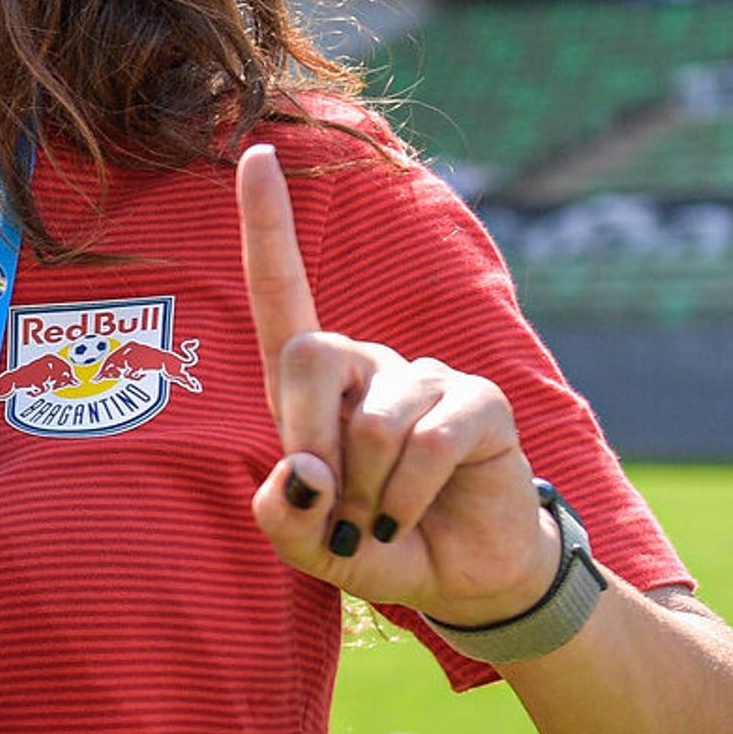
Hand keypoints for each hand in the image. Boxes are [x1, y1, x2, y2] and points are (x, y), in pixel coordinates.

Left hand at [237, 145, 561, 628]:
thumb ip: (282, 521)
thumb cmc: (373, 545)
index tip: (254, 154)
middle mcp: (366, 367)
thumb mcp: (309, 547)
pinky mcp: (478, 402)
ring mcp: (424, 379)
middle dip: (308, 436)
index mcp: (311, 388)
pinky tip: (411, 517)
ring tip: (382, 521)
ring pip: (375, 423)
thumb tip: (303, 474)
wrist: (463, 579)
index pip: (282, 295)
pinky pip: (426, 446)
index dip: (266, 226)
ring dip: (369, 493)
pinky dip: (407, 499)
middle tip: (328, 507)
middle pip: (311, 353)